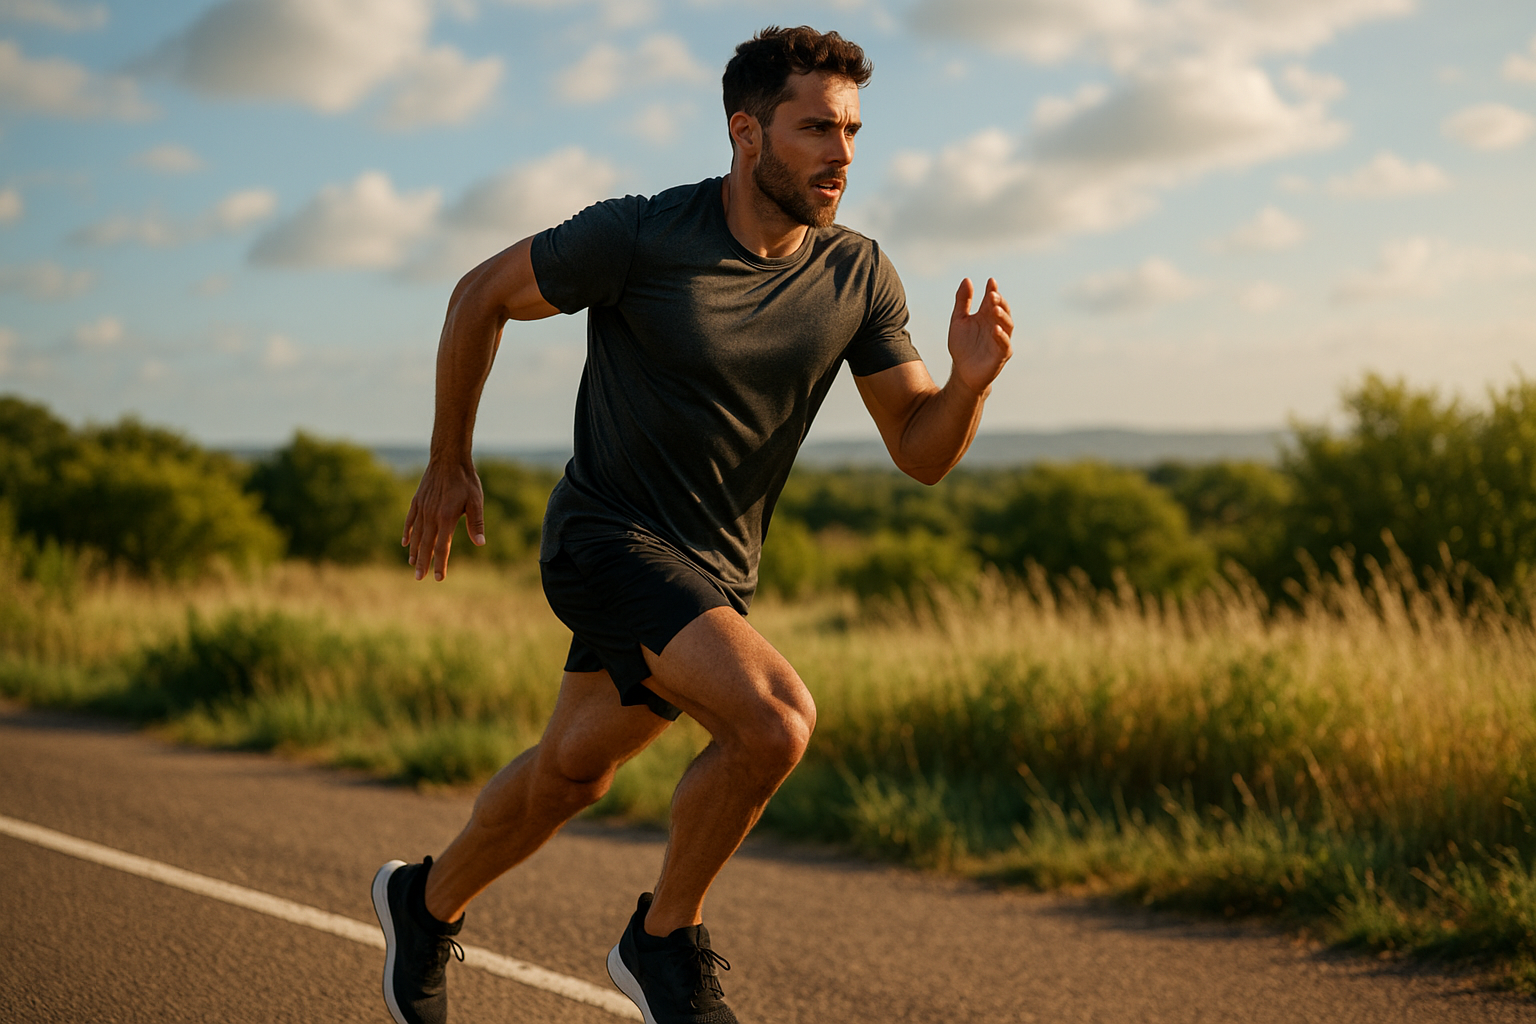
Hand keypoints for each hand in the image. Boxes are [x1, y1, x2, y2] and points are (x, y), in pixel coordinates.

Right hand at [402, 458, 485, 580]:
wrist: (448, 458)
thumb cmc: (466, 481)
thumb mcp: (475, 501)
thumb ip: (476, 523)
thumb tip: (480, 543)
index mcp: (446, 518)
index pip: (442, 547)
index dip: (440, 564)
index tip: (438, 578)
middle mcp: (431, 516)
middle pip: (425, 545)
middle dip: (423, 563)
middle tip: (419, 578)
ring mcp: (422, 508)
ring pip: (416, 535)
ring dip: (414, 551)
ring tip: (413, 564)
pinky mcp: (417, 501)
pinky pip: (410, 520)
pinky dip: (407, 533)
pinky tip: (405, 543)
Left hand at [947, 277, 1013, 396]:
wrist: (962, 372)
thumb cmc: (962, 346)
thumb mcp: (958, 320)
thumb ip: (962, 301)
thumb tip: (967, 280)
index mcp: (987, 316)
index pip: (992, 300)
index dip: (992, 290)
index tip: (990, 281)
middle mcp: (996, 325)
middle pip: (1002, 310)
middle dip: (999, 302)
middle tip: (992, 294)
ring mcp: (1001, 340)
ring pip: (1007, 325)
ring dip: (1001, 316)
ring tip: (994, 308)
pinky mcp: (1001, 355)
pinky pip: (1004, 344)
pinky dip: (1001, 336)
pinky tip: (995, 329)